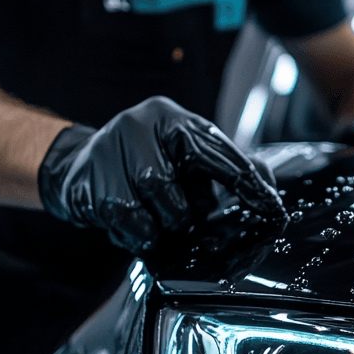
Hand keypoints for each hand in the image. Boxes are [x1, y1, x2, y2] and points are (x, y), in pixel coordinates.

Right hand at [38, 96, 284, 253]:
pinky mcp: (90, 184)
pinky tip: (134, 223)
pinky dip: (138, 234)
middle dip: (184, 213)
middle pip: (177, 191)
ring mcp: (109, 153)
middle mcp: (139, 127)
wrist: (81, 166)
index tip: (272, 210)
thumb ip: (231, 167)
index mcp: (172, 119)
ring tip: (155, 217)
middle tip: (179, 214)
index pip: (219, 154)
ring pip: (152, 210)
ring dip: (161, 225)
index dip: (248, 186)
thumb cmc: (147, 161)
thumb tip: (269, 188)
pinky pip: (127, 223)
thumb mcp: (190, 156)